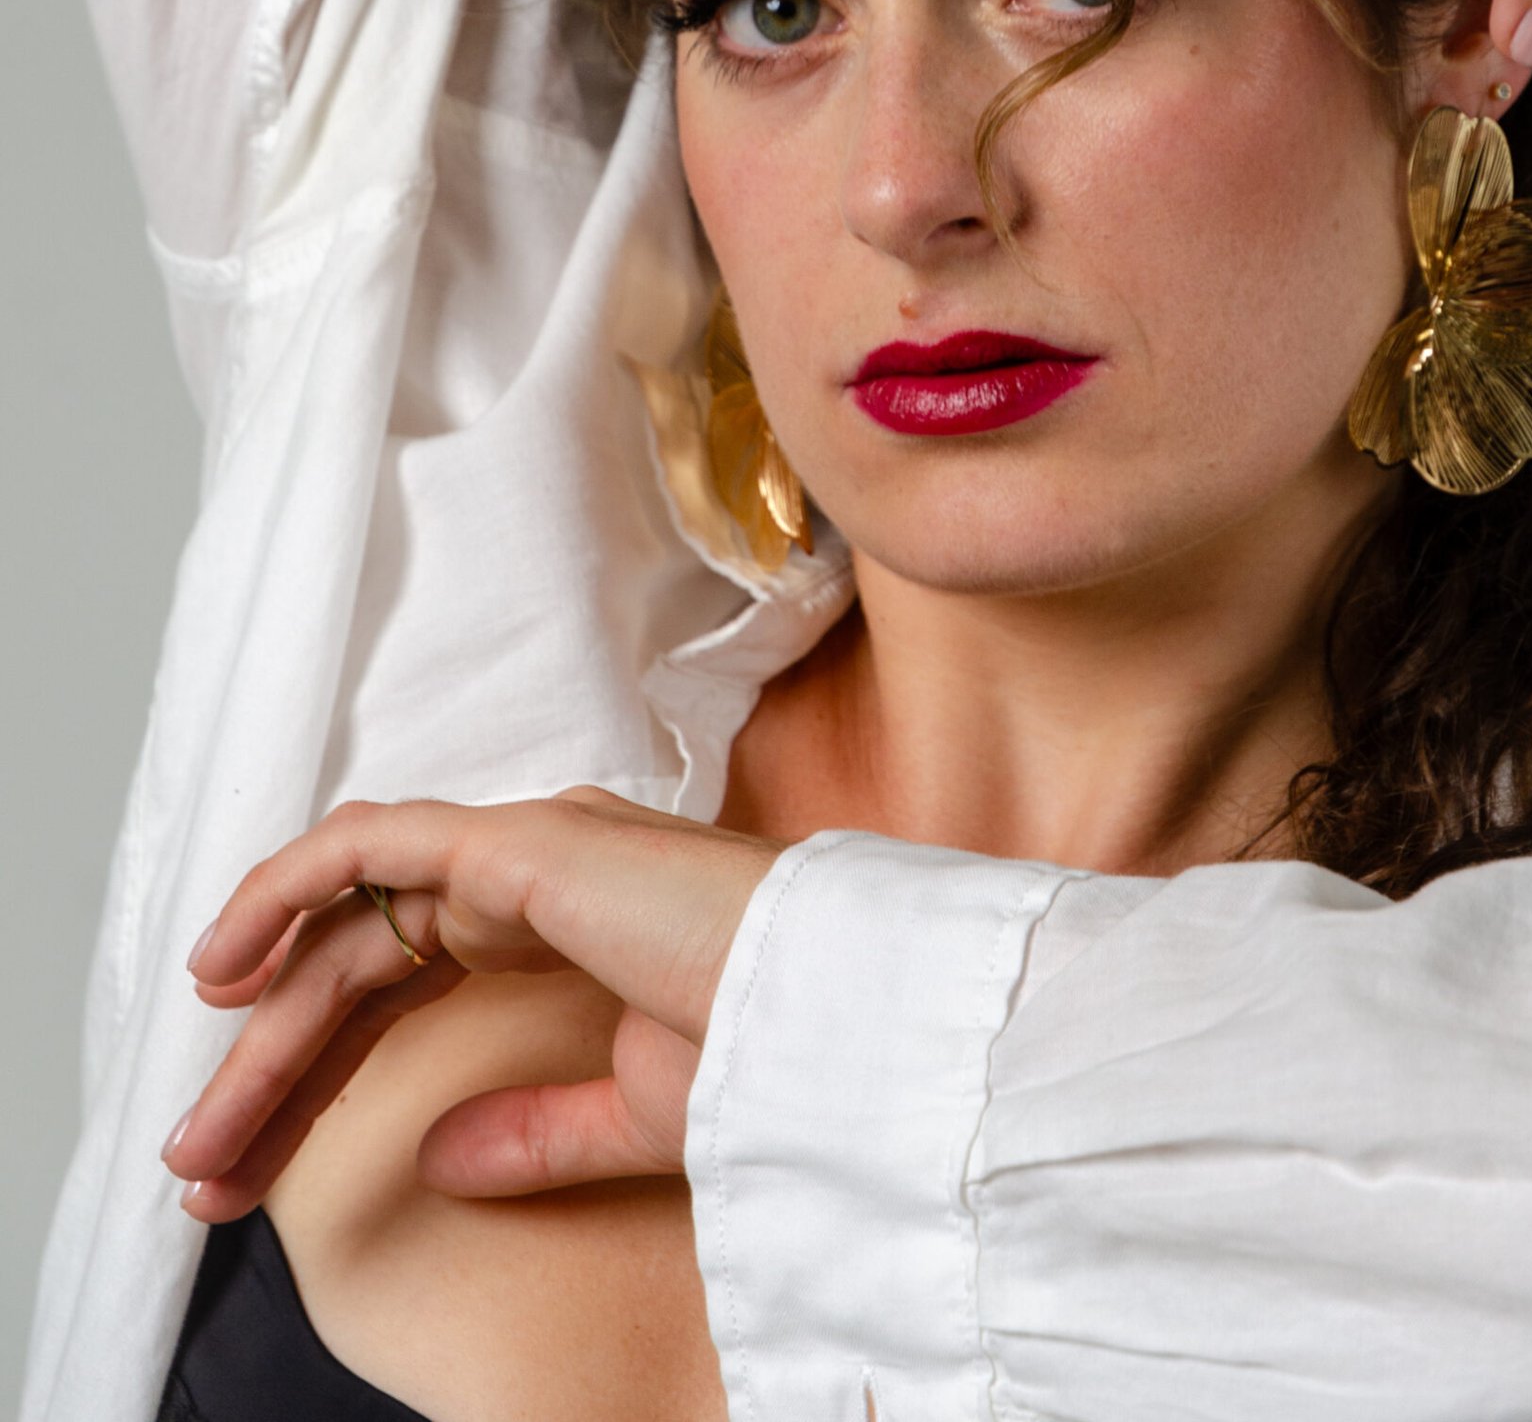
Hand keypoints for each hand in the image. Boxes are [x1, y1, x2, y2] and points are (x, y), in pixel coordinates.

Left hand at [161, 786, 783, 1220]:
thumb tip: (437, 1156)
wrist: (844, 1018)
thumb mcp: (633, 1112)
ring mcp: (526, 848)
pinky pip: (366, 846)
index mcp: (567, 918)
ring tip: (203, 1127)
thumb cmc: (778, 1052)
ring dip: (264, 1022)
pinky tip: (223, 964)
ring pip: (348, 922)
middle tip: (201, 1170)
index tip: (254, 1172)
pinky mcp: (520, 844)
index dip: (317, 1075)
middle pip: (360, 961)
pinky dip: (283, 888)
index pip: (405, 988)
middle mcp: (537, 870)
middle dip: (270, 1068)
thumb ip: (533, 1128)